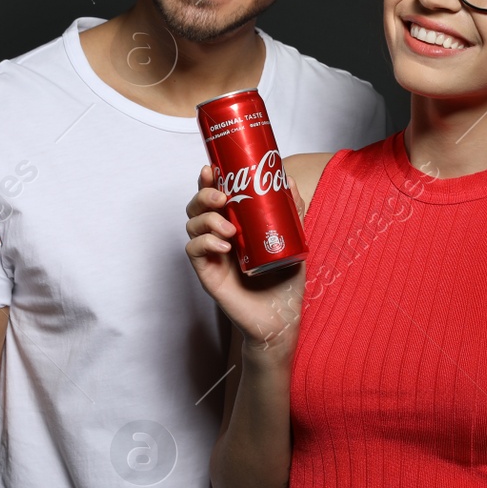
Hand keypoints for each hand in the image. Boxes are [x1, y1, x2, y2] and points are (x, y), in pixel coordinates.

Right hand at [184, 164, 304, 354]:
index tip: (212, 167)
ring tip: (228, 228)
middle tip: (221, 196)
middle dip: (203, 195)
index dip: (209, 180)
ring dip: (207, 219)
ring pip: (192, 226)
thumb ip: (292, 213)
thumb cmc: (284, 282)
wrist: (281, 319)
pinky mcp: (207, 274)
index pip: (215, 197)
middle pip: (197, 207)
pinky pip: (193, 251)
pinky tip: (223, 246)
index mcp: (235, 225)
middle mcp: (219, 237)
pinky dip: (204, 243)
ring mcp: (211, 255)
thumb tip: (288, 180)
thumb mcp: (294, 242)